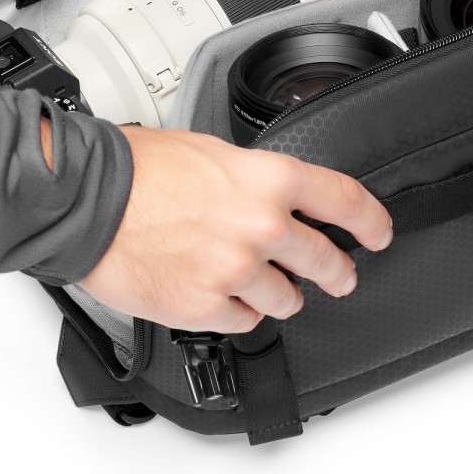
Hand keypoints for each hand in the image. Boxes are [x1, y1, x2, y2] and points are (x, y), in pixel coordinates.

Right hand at [80, 126, 392, 332]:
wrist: (94, 201)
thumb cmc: (142, 169)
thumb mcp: (215, 153)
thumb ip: (255, 180)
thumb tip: (277, 198)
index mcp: (269, 180)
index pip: (345, 201)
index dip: (371, 221)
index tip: (378, 233)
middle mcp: (262, 227)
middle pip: (325, 260)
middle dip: (337, 272)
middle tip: (338, 276)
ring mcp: (236, 271)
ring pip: (287, 299)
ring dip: (280, 293)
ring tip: (257, 280)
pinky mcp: (206, 307)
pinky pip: (244, 320)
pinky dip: (237, 310)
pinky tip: (219, 292)